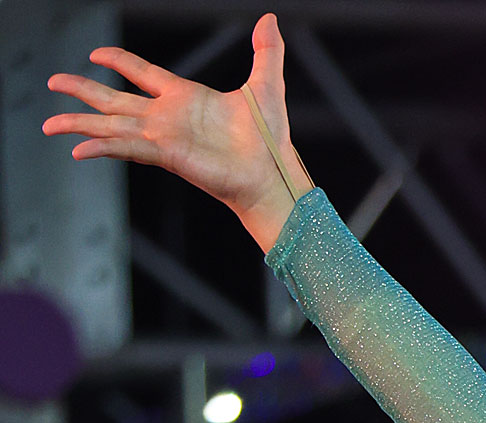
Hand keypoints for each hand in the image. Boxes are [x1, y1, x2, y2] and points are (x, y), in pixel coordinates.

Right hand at [43, 11, 302, 253]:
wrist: (272, 176)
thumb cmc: (270, 140)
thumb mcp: (266, 85)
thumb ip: (265, 51)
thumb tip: (270, 19)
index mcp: (184, 97)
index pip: (141, 73)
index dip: (117, 61)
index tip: (95, 54)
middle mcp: (167, 118)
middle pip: (113, 99)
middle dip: (81, 90)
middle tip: (52, 84)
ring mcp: (163, 137)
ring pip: (110, 125)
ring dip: (78, 122)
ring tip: (49, 124)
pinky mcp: (165, 155)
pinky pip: (125, 147)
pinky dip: (101, 147)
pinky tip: (78, 148)